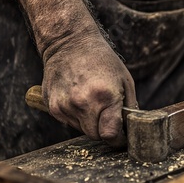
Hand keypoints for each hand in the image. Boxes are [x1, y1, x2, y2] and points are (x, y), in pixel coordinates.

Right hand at [3, 0, 137, 145]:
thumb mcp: (125, 80)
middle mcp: (82, 103)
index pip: (110, 134)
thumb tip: (130, 128)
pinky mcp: (53, 106)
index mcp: (104, 96)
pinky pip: (69, 122)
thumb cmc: (102, 60)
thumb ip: (129, 107)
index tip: (121, 137)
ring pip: (82, 130)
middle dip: (105, 131)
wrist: (70, 43)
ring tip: (94, 102)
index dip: (118, 139)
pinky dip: (77, 116)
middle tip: (110, 119)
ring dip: (91, 123)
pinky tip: (80, 99)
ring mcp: (65, 106)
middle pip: (95, 136)